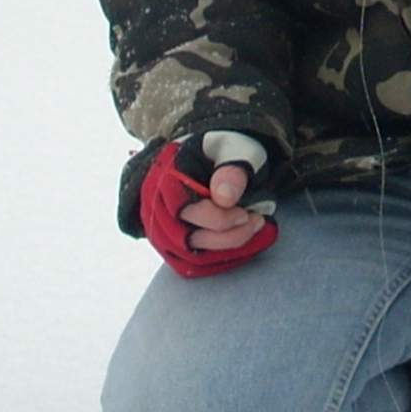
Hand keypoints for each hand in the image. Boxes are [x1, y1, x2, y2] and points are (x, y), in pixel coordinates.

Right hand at [138, 138, 277, 278]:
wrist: (218, 157)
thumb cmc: (227, 151)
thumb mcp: (235, 148)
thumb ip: (232, 168)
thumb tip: (224, 198)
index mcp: (165, 174)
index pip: (183, 209)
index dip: (217, 218)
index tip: (244, 213)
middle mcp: (155, 202)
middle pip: (183, 237)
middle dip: (226, 236)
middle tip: (255, 221)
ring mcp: (160, 224)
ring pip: (187, 254)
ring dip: (225, 248)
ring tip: (253, 228)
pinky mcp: (171, 241)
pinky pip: (190, 264)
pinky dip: (218, 260)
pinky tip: (242, 244)